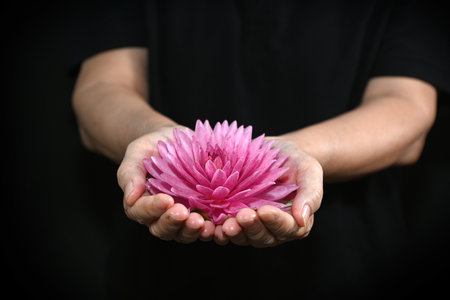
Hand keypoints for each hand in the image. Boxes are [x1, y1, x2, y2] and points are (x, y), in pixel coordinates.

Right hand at [117, 126, 215, 242]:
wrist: (177, 141)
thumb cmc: (154, 146)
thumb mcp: (138, 152)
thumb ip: (130, 172)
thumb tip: (130, 196)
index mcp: (140, 202)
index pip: (141, 212)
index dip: (152, 208)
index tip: (165, 200)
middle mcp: (160, 215)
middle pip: (161, 229)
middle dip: (172, 222)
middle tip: (183, 213)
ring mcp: (181, 218)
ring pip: (182, 233)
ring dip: (190, 230)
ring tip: (200, 222)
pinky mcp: (201, 215)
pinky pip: (203, 229)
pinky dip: (209, 231)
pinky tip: (215, 225)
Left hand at [216, 137, 322, 246]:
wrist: (274, 152)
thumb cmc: (296, 162)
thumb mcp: (310, 171)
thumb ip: (311, 194)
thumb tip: (302, 219)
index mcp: (294, 221)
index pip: (287, 228)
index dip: (276, 221)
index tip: (265, 210)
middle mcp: (272, 228)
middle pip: (263, 237)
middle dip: (252, 227)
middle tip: (243, 215)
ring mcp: (252, 226)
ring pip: (243, 237)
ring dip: (234, 233)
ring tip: (227, 224)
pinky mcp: (233, 219)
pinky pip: (226, 230)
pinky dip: (218, 230)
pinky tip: (210, 225)